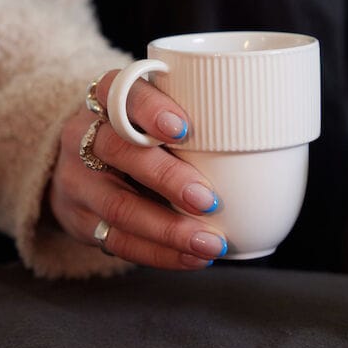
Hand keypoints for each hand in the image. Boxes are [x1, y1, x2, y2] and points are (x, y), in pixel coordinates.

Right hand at [49, 70, 227, 268]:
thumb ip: (191, 119)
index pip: (120, 90)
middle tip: (208, 198)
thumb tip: (270, 142)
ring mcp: (77, 179)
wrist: (81, 165)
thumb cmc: (137, 134)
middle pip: (119, 150)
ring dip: (168, 228)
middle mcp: (84, 134)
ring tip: (209, 241)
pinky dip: (159, 253)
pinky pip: (117, 241)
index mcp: (106, 98)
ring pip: (117, 205)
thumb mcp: (152, 113)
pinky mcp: (79, 219)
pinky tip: (190, 257)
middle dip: (167, 177)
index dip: (150, 109)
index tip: (184, 128)